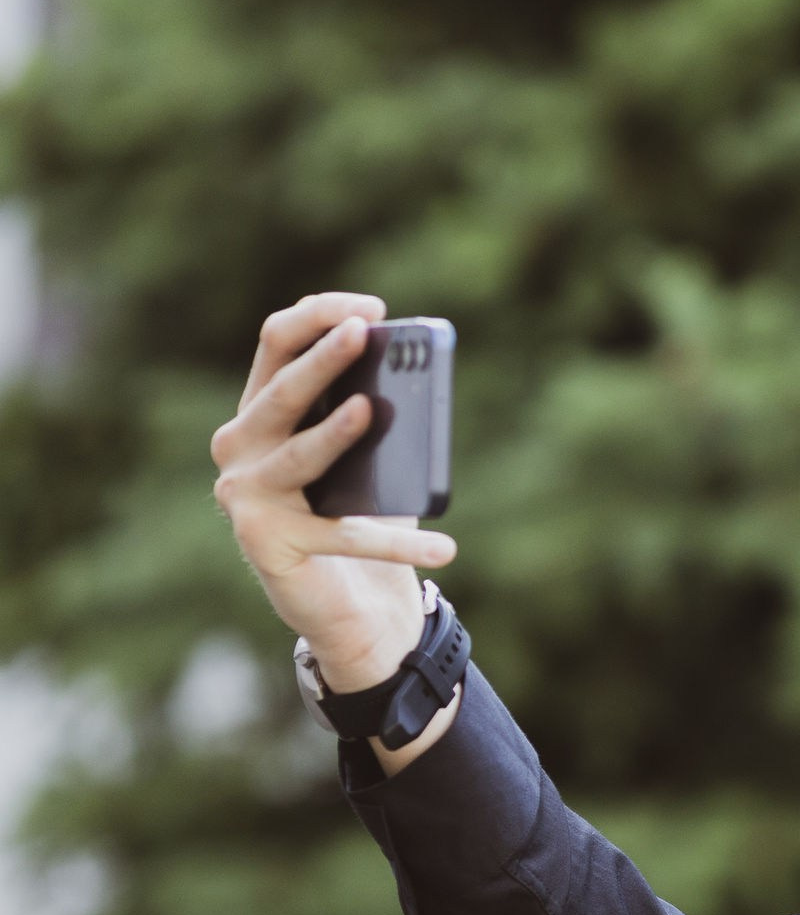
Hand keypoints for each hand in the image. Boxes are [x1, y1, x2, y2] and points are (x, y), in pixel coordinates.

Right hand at [211, 291, 457, 691]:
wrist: (348, 604)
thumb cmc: (357, 513)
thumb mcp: (368, 457)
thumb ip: (376, 415)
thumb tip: (415, 381)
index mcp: (261, 410)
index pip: (277, 344)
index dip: (319, 317)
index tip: (372, 310)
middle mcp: (239, 446)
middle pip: (280, 391)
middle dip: (322, 359)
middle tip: (362, 334)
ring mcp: (245, 495)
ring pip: (299, 455)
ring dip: (334, 434)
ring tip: (371, 410)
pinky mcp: (268, 544)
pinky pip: (344, 535)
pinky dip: (398, 542)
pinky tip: (444, 546)